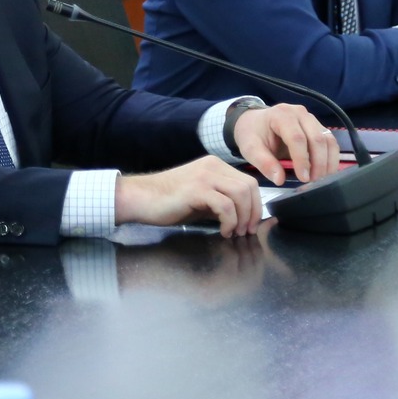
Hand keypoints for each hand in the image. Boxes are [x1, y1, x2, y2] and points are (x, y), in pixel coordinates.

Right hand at [115, 157, 262, 236]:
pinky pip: (225, 205)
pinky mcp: (196, 189)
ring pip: (240, 194)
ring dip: (242, 218)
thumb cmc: (168, 201)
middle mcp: (213, 166)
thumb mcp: (201, 199)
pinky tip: (223, 231)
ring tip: (234, 232)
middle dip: (253, 213)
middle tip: (246, 231)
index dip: (256, 205)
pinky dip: (229, 222)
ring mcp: (205, 176)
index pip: (249, 182)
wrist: (141, 197)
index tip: (252, 224)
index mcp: (215, 166)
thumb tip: (244, 217)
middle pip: (249, 187)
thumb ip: (222, 202)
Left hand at [231, 103, 341, 185]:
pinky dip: (331, 158)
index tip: (303, 178)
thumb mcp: (250, 148)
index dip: (302, 159)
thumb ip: (264, 163)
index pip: (297, 138)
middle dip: (318, 163)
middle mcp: (299, 113)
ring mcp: (311, 118)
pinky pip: (330, 141)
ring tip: (320, 179)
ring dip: (327, 161)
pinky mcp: (318, 126)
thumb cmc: (252, 133)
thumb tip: (279, 180)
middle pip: (316, 138)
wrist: (254, 122)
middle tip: (313, 182)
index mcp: (281, 115)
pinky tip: (325, 172)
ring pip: (328, 139)